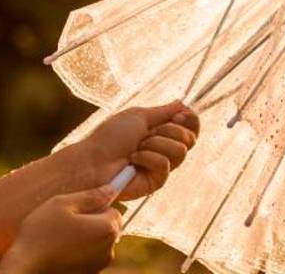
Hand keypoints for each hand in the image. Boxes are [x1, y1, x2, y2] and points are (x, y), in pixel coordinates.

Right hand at [0, 185, 120, 273]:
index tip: (78, 209)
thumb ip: (90, 196)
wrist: (24, 269)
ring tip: (60, 238)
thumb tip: (111, 189)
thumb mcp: (62, 205)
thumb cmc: (41, 234)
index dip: (97, 207)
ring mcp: (98, 265)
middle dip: (93, 223)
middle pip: (108, 228)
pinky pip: (88, 257)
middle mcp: (109, 249)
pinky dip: (78, 253)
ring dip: (85, 238)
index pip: (114, 211)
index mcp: (106, 229)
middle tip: (66, 223)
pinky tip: (59, 251)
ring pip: (98, 243)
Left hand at [78, 100, 199, 199]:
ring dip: (156, 144)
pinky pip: (165, 164)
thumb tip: (182, 103)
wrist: (93, 160)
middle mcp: (165, 148)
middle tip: (147, 133)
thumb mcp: (139, 116)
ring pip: (181, 151)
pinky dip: (147, 157)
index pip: (191, 127)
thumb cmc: (110, 137)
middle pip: (190, 138)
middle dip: (169, 130)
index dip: (191, 120)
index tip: (179, 114)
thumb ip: (164, 111)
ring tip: (136, 148)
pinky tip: (132, 161)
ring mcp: (162, 165)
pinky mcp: (157, 181)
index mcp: (162, 131)